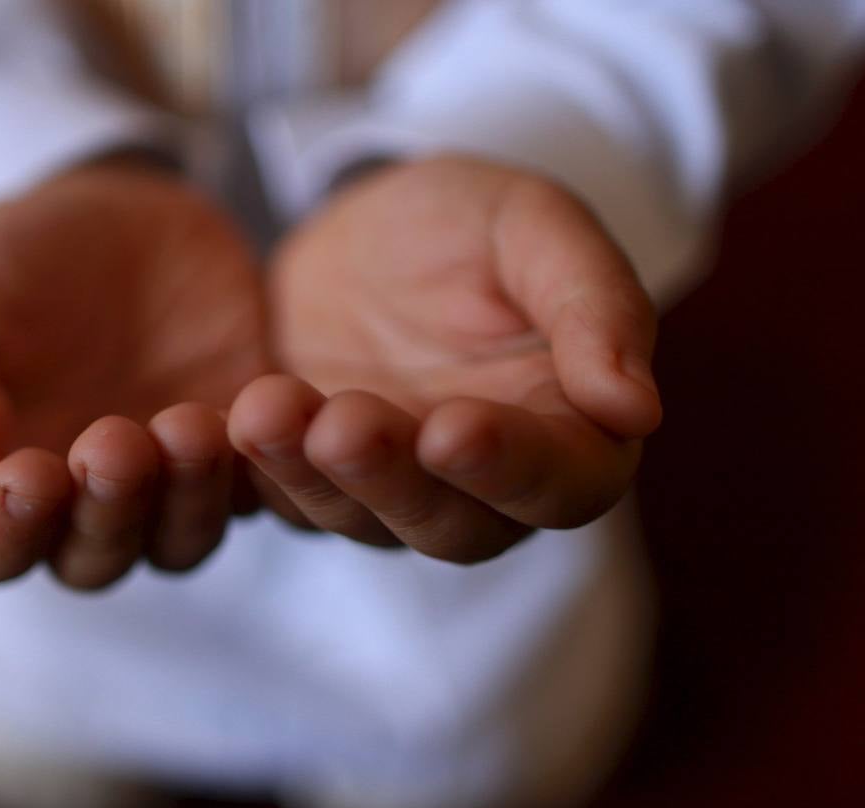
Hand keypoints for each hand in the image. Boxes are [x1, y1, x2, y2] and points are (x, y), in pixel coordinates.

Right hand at [0, 158, 267, 587]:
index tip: (23, 473)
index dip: (3, 530)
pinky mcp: (246, 453)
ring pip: (184, 540)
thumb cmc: (5, 267)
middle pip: (94, 559)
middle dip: (106, 511)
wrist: (118, 216)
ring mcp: (170, 486)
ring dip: (187, 496)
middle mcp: (83, 506)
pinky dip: (270, 467)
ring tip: (186, 423)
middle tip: (112, 442)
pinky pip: (266, 488)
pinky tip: (265, 412)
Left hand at [229, 156, 661, 562]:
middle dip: (394, 481)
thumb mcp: (537, 229)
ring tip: (265, 408)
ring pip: (362, 521)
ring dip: (313, 476)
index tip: (454, 426)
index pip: (561, 482)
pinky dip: (260, 469)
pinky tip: (229, 419)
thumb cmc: (474, 223)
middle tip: (342, 425)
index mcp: (569, 432)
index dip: (510, 466)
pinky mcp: (319, 481)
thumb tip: (635, 411)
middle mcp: (486, 486)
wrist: (369, 224)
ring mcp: (396, 490)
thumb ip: (594, 308)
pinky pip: (290, 496)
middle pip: (455, 526)